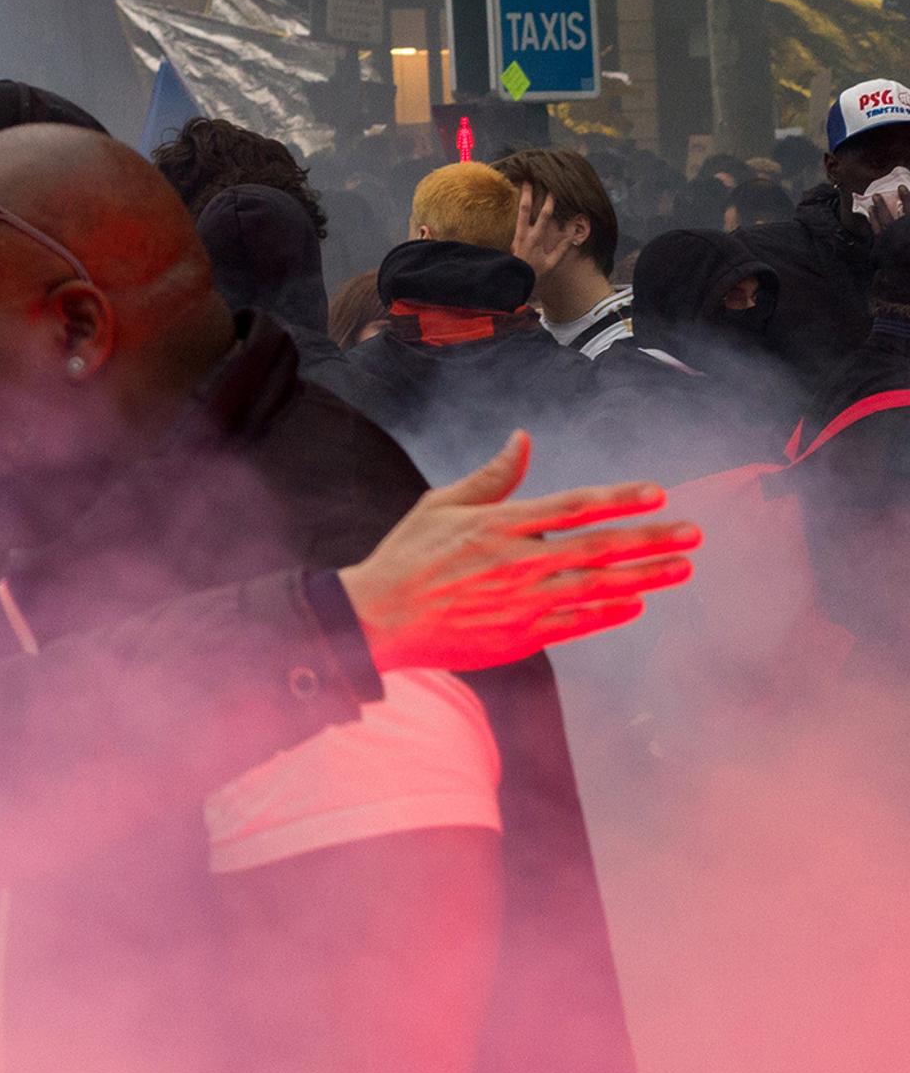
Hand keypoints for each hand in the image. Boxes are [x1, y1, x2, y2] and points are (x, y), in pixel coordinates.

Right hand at [339, 433, 697, 671]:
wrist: (377, 618)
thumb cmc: (407, 556)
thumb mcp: (440, 505)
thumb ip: (490, 476)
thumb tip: (522, 439)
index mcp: (499, 523)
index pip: (574, 506)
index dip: (619, 498)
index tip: (658, 492)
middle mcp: (518, 560)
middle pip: (599, 546)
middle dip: (651, 539)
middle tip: (693, 533)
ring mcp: (522, 600)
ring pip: (598, 586)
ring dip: (646, 577)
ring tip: (682, 568)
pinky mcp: (520, 633)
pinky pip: (577, 621)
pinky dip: (609, 613)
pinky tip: (635, 603)